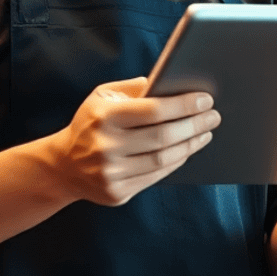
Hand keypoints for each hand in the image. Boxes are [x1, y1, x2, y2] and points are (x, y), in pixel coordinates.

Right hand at [53, 76, 219, 206]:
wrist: (62, 166)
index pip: (153, 110)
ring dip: (190, 145)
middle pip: (163, 136)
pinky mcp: (117, 192)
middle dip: (194, 125)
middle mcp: (106, 147)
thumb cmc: (90, 124)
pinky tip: (187, 149)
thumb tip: (172, 82)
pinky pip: (156, 176)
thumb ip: (134, 88)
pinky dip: (176, 161)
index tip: (205, 99)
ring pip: (163, 159)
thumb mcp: (103, 97)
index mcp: (103, 117)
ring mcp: (110, 173)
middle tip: (213, 116)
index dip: (183, 105)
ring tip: (205, 133)